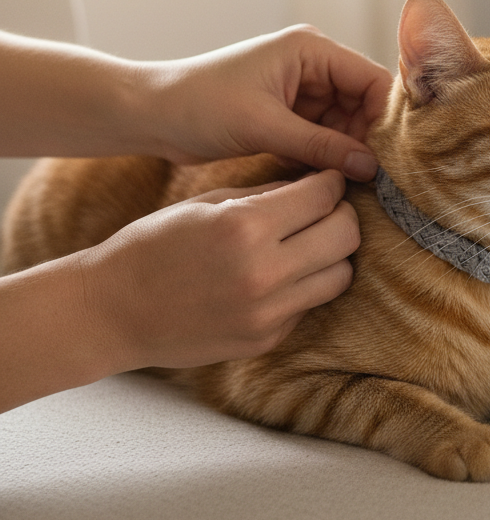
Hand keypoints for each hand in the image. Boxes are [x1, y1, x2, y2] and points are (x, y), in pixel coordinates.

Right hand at [82, 170, 357, 370]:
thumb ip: (269, 194)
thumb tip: (318, 184)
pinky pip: (310, 305)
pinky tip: (280, 276)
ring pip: (341, 275)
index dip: (332, 182)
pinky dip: (305, 286)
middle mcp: (264, 272)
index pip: (324, 197)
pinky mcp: (267, 339)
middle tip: (327, 209)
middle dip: (342, 214)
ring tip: (308, 243)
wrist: (112, 311)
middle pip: (346, 235)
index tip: (329, 180)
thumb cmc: (156, 245)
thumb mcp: (209, 203)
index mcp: (245, 227)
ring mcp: (267, 313)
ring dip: (332, 254)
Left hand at [144, 26, 392, 180]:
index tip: (388, 157)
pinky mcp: (289, 115)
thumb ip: (321, 146)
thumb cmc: (199, 106)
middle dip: (366, 140)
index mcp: (311, 49)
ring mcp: (301, 91)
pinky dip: (326, 158)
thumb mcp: (265, 126)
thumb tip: (370, 168)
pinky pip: (324, 137)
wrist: (150, 115)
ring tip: (348, 184)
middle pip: (363, 104)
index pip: (371, 79)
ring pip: (346, 125)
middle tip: (370, 179)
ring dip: (346, 153)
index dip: (384, 117)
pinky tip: (326, 180)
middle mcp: (312, 65)